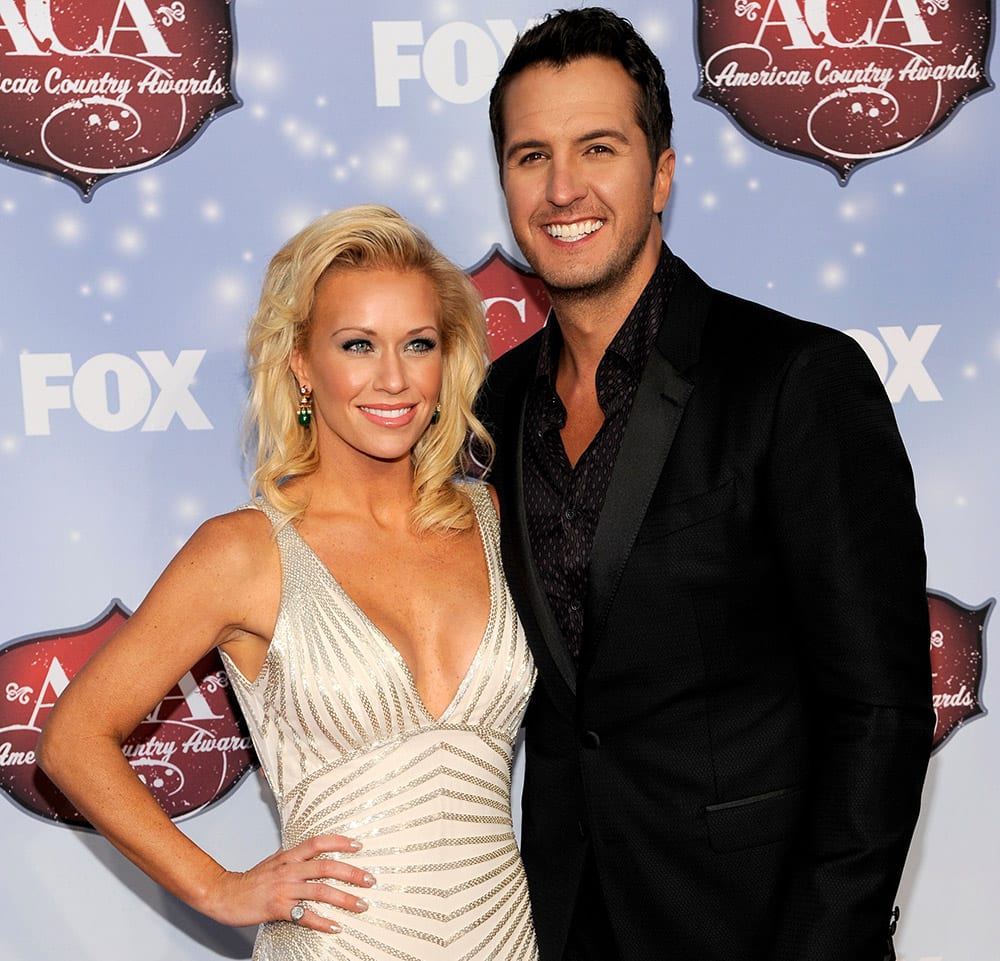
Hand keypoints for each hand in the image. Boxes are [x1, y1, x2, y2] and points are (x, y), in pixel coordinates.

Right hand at [200, 834, 373, 931]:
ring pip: (320, 891)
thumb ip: (297, 858)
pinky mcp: (277, 908)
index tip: (359, 846)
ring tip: (361, 905)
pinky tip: (335, 926)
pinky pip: (304, 915)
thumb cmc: (252, 879)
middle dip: (352, 873)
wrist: (224, 894)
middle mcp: (289, 869)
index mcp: (289, 856)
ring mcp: (283, 888)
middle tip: (370, 880)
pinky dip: (322, 921)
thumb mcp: (276, 861)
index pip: (318, 842)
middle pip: (326, 867)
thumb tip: (319, 854)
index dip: (340, 842)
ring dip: (344, 898)